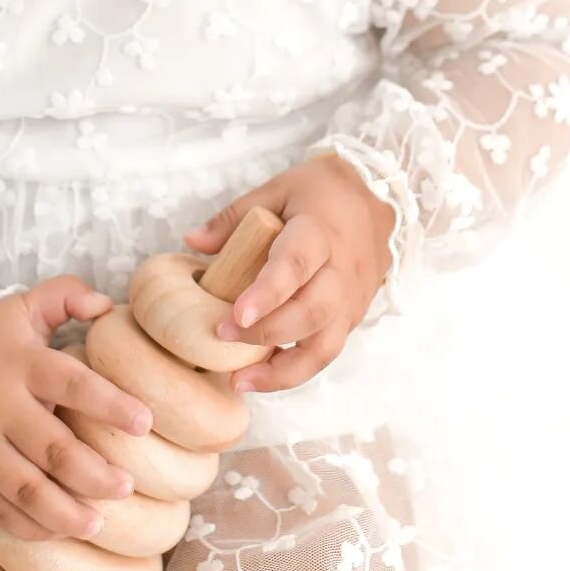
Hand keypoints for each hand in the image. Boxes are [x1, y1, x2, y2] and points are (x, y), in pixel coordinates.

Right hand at [0, 275, 153, 541]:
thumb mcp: (21, 305)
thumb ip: (66, 295)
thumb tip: (107, 306)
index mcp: (23, 364)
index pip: (72, 384)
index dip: (110, 404)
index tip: (145, 422)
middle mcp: (0, 405)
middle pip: (53, 449)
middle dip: (94, 474)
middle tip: (126, 485)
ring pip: (24, 489)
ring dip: (64, 512)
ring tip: (97, 524)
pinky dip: (26, 526)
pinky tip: (56, 532)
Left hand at [182, 152, 396, 393]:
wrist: (377, 200)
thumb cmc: (320, 193)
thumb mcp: (277, 189)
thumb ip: (234, 216)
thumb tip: (192, 242)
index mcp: (319, 232)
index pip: (295, 266)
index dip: (267, 293)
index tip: (236, 315)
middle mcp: (341, 272)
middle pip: (311, 313)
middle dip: (266, 333)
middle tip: (222, 337)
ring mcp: (351, 300)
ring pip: (324, 346)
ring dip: (283, 371)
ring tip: (241, 381)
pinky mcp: (352, 318)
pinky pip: (327, 351)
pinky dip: (296, 370)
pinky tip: (263, 376)